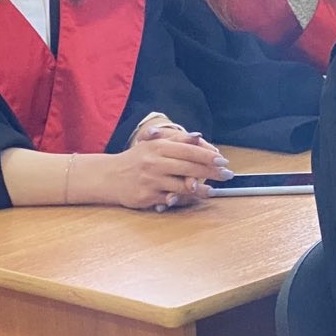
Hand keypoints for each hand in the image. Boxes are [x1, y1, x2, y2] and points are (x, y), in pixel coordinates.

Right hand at [100, 133, 231, 210]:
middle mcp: (155, 162)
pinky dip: (185, 199)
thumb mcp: (153, 144)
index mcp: (158, 147)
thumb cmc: (136, 159)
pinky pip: (171, 198)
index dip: (208, 156)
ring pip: (182, 185)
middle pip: (189, 167)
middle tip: (227, 175)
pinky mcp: (147, 196)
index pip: (188, 150)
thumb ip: (177, 140)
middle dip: (211, 172)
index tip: (223, 160)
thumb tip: (199, 137)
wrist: (108, 176)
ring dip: (202, 189)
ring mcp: (151, 180)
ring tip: (214, 189)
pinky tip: (195, 198)